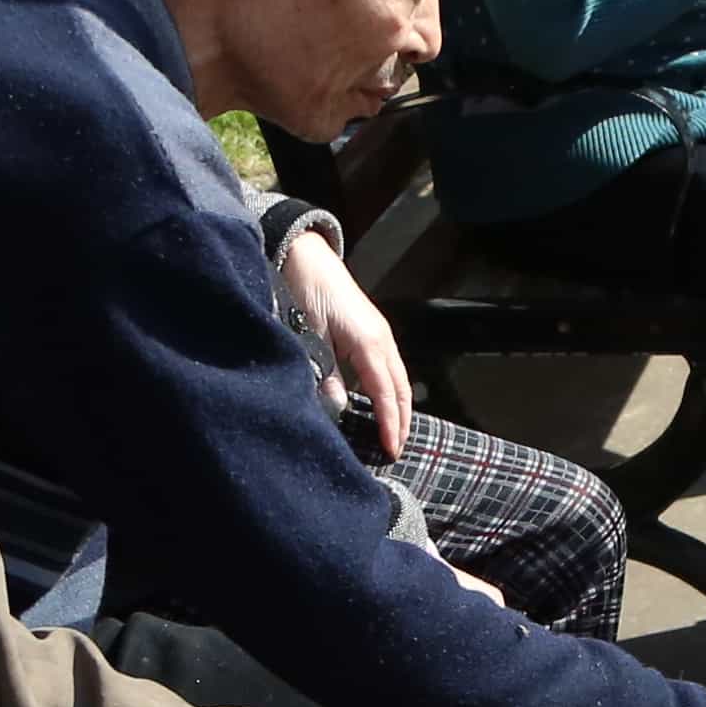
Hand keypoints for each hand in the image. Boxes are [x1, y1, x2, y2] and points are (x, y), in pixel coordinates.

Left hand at [279, 222, 413, 457]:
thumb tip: (338, 407)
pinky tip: (380, 403)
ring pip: (397, 378)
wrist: (304, 254)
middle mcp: (381, 339)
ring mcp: (379, 333)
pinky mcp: (371, 330)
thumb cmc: (304, 289)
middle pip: (400, 389)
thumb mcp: (310, 335)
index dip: (388, 425)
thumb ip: (326, 372)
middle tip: (395, 452)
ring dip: (398, 407)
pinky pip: (388, 367)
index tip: (389, 452)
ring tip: (392, 434)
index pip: (385, 394)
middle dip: (401, 421)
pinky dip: (390, 390)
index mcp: (369, 342)